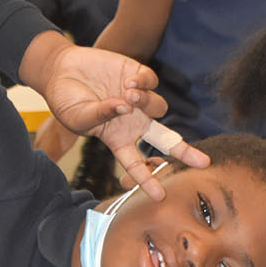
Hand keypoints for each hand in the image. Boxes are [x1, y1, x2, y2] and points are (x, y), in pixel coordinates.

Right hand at [27, 37, 209, 199]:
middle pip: (166, 140)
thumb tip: (124, 108)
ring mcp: (138, 101)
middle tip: (204, 163)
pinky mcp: (137, 76)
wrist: (61, 70)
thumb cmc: (66, 100)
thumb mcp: (77, 117)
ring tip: (128, 94)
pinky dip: (143, 82)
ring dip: (146, 102)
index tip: (160, 196)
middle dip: (185, 152)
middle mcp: (134, 122)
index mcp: (119, 139)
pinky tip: (128, 81)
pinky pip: (151, 82)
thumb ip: (99, 116)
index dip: (147, 181)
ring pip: (159, 107)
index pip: (136, 165)